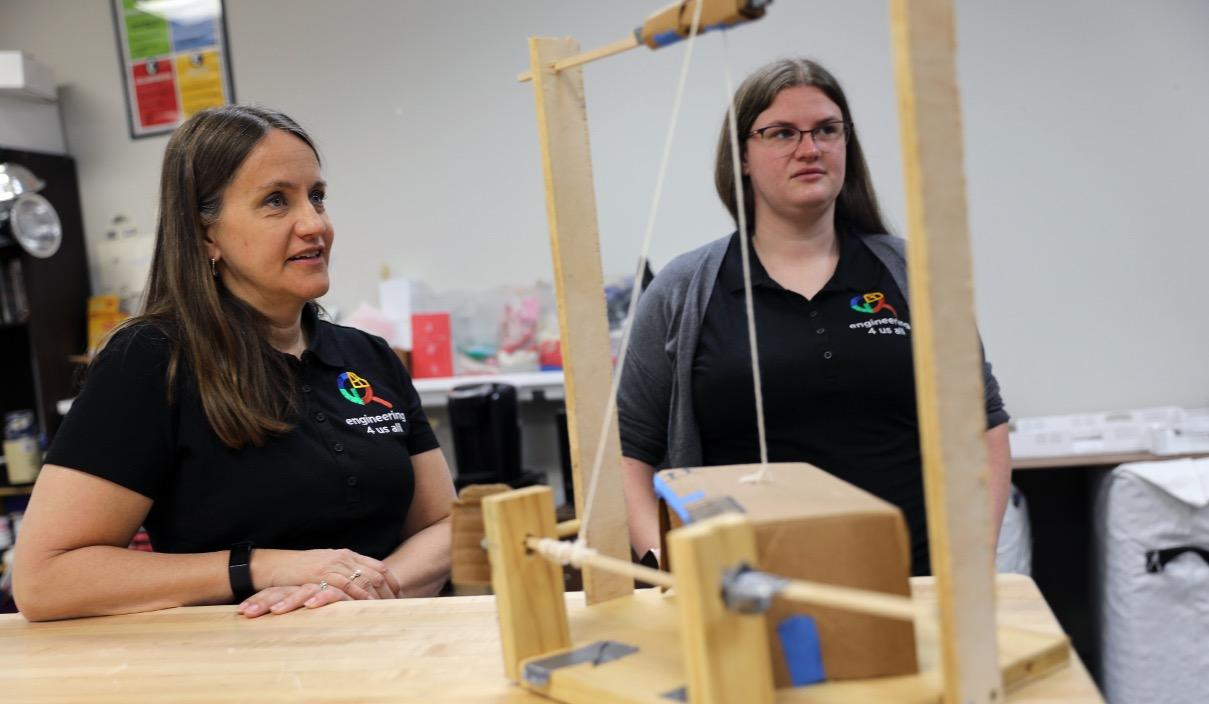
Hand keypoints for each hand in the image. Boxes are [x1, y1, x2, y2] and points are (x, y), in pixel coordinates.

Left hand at [236, 583, 347, 617]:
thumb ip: (297, 616)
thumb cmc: (340, 606)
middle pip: (283, 590)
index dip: (259, 599)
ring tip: (274, 611)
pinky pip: (332, 594)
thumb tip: (270, 628)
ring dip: (288, 601)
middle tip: (247, 612)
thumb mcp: (314, 610)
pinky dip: (320, 598)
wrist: (371, 590)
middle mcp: (311, 586)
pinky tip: (309, 605)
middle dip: (263, 601)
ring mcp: (327, 586)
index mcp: (300, 588)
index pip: (276, 591)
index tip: (241, 611)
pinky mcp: (347, 592)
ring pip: (303, 591)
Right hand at [253, 548, 400, 599]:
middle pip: (375, 574)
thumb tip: (360, 585)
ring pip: (363, 580)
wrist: (273, 565)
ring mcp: (332, 565)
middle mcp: (343, 558)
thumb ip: (343, 572)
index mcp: (346, 554)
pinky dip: (356, 597)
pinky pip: (344, 587)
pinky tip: (363, 608)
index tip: (398, 595)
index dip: (391, 581)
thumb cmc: (299, 568)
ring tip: (384, 611)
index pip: (378, 566)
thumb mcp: (326, 565)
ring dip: (376, 597)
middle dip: (388, 592)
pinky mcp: (320, 575)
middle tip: (396, 607)